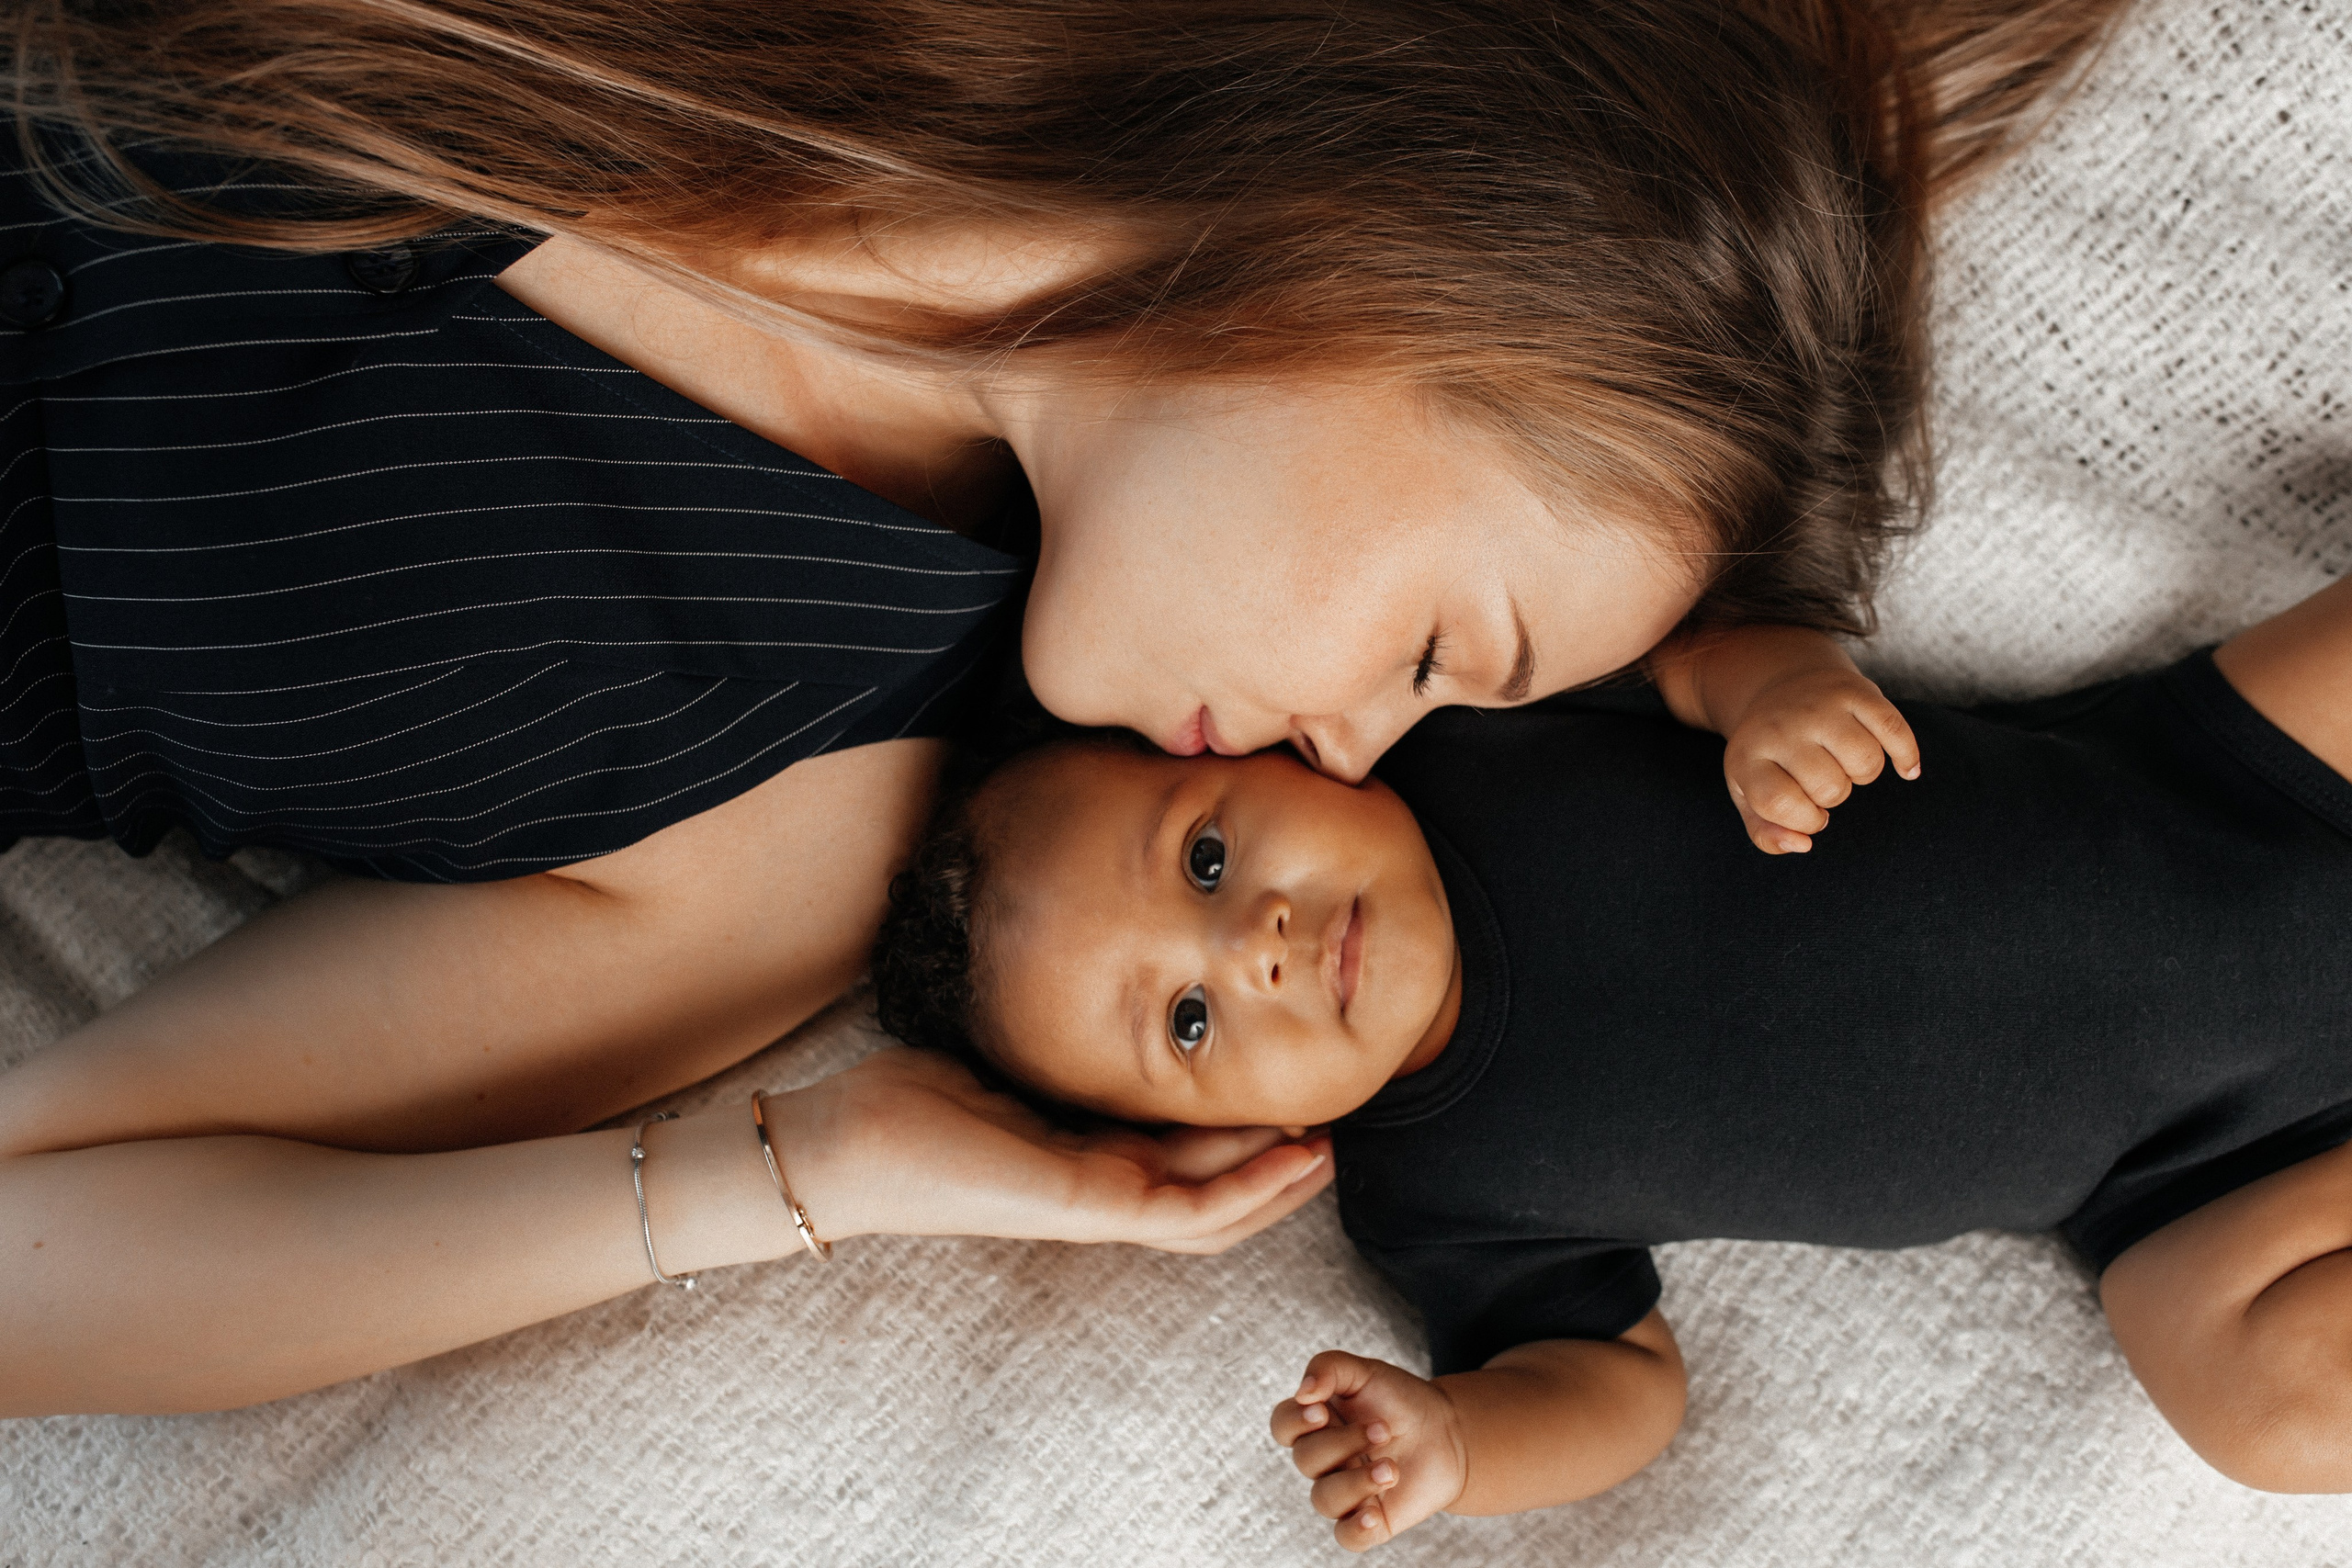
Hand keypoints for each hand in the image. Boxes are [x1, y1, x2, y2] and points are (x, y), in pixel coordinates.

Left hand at [768, 1047, 1331, 1250]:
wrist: (841, 1145)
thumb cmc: (905, 1104)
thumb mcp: (1003, 1063)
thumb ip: (1058, 1053)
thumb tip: (1097, 996)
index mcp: (1081, 1159)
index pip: (1181, 1160)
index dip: (1242, 1139)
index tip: (1289, 1097)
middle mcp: (1095, 1191)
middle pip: (1211, 1198)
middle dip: (1277, 1170)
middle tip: (1334, 1130)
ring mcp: (1092, 1205)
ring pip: (1212, 1213)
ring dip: (1277, 1186)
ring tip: (1331, 1149)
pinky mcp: (1082, 1204)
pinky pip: (1185, 1208)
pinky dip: (1246, 1189)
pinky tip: (1292, 1159)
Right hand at [1271, 1350, 1466, 1550]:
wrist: (1447, 1431)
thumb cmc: (1399, 1400)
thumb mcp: (1367, 1372)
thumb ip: (1329, 1368)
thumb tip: (1303, 1392)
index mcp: (1316, 1424)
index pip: (1283, 1427)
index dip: (1295, 1422)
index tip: (1322, 1411)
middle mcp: (1325, 1461)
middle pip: (1306, 1460)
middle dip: (1342, 1443)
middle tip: (1383, 1430)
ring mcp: (1346, 1493)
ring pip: (1324, 1500)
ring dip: (1356, 1483)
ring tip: (1391, 1468)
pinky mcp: (1370, 1520)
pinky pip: (1348, 1537)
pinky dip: (1355, 1530)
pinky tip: (1373, 1516)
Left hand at [1722, 665, 1918, 853]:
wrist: (1779, 683)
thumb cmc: (1768, 754)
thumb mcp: (1749, 793)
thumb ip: (1766, 833)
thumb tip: (1802, 845)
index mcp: (1748, 755)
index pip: (1777, 803)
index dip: (1803, 820)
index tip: (1809, 812)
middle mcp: (1781, 727)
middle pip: (1830, 788)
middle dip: (1834, 796)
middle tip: (1822, 780)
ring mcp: (1819, 706)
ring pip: (1866, 763)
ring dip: (1863, 775)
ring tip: (1844, 763)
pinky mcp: (1855, 691)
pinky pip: (1895, 732)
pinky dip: (1906, 757)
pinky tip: (1905, 770)